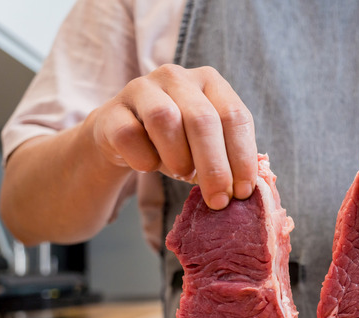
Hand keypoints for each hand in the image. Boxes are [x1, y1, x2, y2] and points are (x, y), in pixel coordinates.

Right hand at [89, 64, 257, 209]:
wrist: (122, 138)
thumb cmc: (175, 143)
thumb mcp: (207, 147)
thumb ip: (229, 159)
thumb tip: (246, 190)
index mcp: (210, 81)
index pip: (234, 116)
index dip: (242, 157)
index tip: (243, 192)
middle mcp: (177, 76)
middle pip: (202, 119)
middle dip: (214, 166)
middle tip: (218, 200)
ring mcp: (141, 88)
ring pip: (165, 118)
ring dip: (178, 157)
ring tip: (182, 173)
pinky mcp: (112, 110)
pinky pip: (130, 135)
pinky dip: (144, 159)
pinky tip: (148, 166)